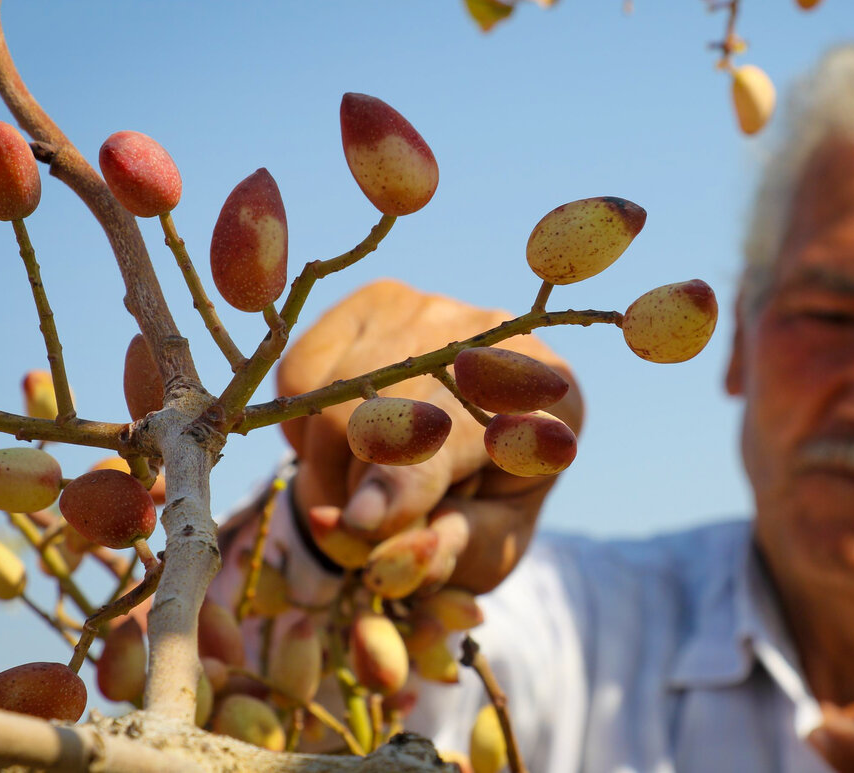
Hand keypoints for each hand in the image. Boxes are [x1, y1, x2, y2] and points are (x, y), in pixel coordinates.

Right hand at [276, 278, 583, 593]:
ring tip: (359, 496)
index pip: (467, 432)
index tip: (363, 521)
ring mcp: (432, 309)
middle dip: (358, 485)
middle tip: (354, 534)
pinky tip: (344, 448)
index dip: (409, 475)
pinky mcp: (374, 301)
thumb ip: (440, 549)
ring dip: (328, 469)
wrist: (470, 456)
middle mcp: (496, 337)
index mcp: (548, 405)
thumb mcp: (481, 552)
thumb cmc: (484, 510)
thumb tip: (360, 526)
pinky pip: (306, 376)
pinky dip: (305, 430)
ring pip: (340, 395)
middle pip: (392, 408)